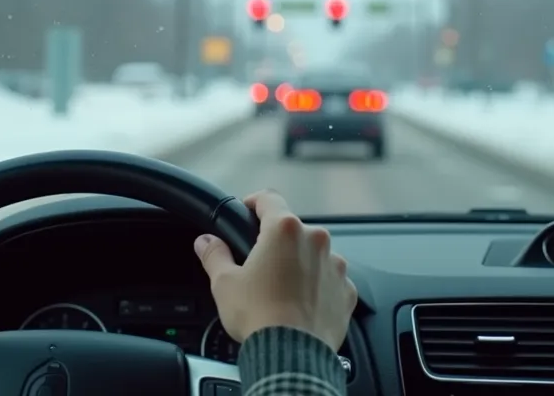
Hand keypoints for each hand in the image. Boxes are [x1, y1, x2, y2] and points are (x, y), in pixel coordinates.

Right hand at [194, 189, 356, 349]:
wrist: (292, 355)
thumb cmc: (258, 316)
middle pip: (293, 230)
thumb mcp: (224, 283)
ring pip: (314, 254)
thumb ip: (214, 255)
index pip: (269, 198)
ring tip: (281, 289)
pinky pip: (330, 280)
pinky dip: (318, 287)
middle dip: (277, 242)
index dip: (255, 202)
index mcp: (284, 230)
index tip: (248, 209)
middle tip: (259, 264)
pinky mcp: (347, 290)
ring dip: (300, 264)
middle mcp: (315, 241)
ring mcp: (335, 266)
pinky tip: (301, 304)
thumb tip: (205, 242)